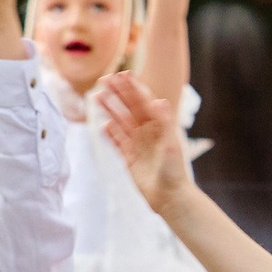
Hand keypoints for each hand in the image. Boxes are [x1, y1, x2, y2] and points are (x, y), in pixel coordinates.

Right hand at [94, 70, 194, 207]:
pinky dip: (110, 134)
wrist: (169, 197)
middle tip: (104, 79)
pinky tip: (102, 125)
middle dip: (118, 93)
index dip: (133, 88)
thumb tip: (160, 100)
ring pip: (121, 122)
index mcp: (159, 126)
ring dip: (110, 109)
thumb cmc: (174, 171)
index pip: (143, 102)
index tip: (123, 73)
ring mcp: (138, 144)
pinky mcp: (129, 158)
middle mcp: (148, 133)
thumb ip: (165, 122)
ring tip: (97, 96)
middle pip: (130, 108)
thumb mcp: (171, 145)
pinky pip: (117, 142)